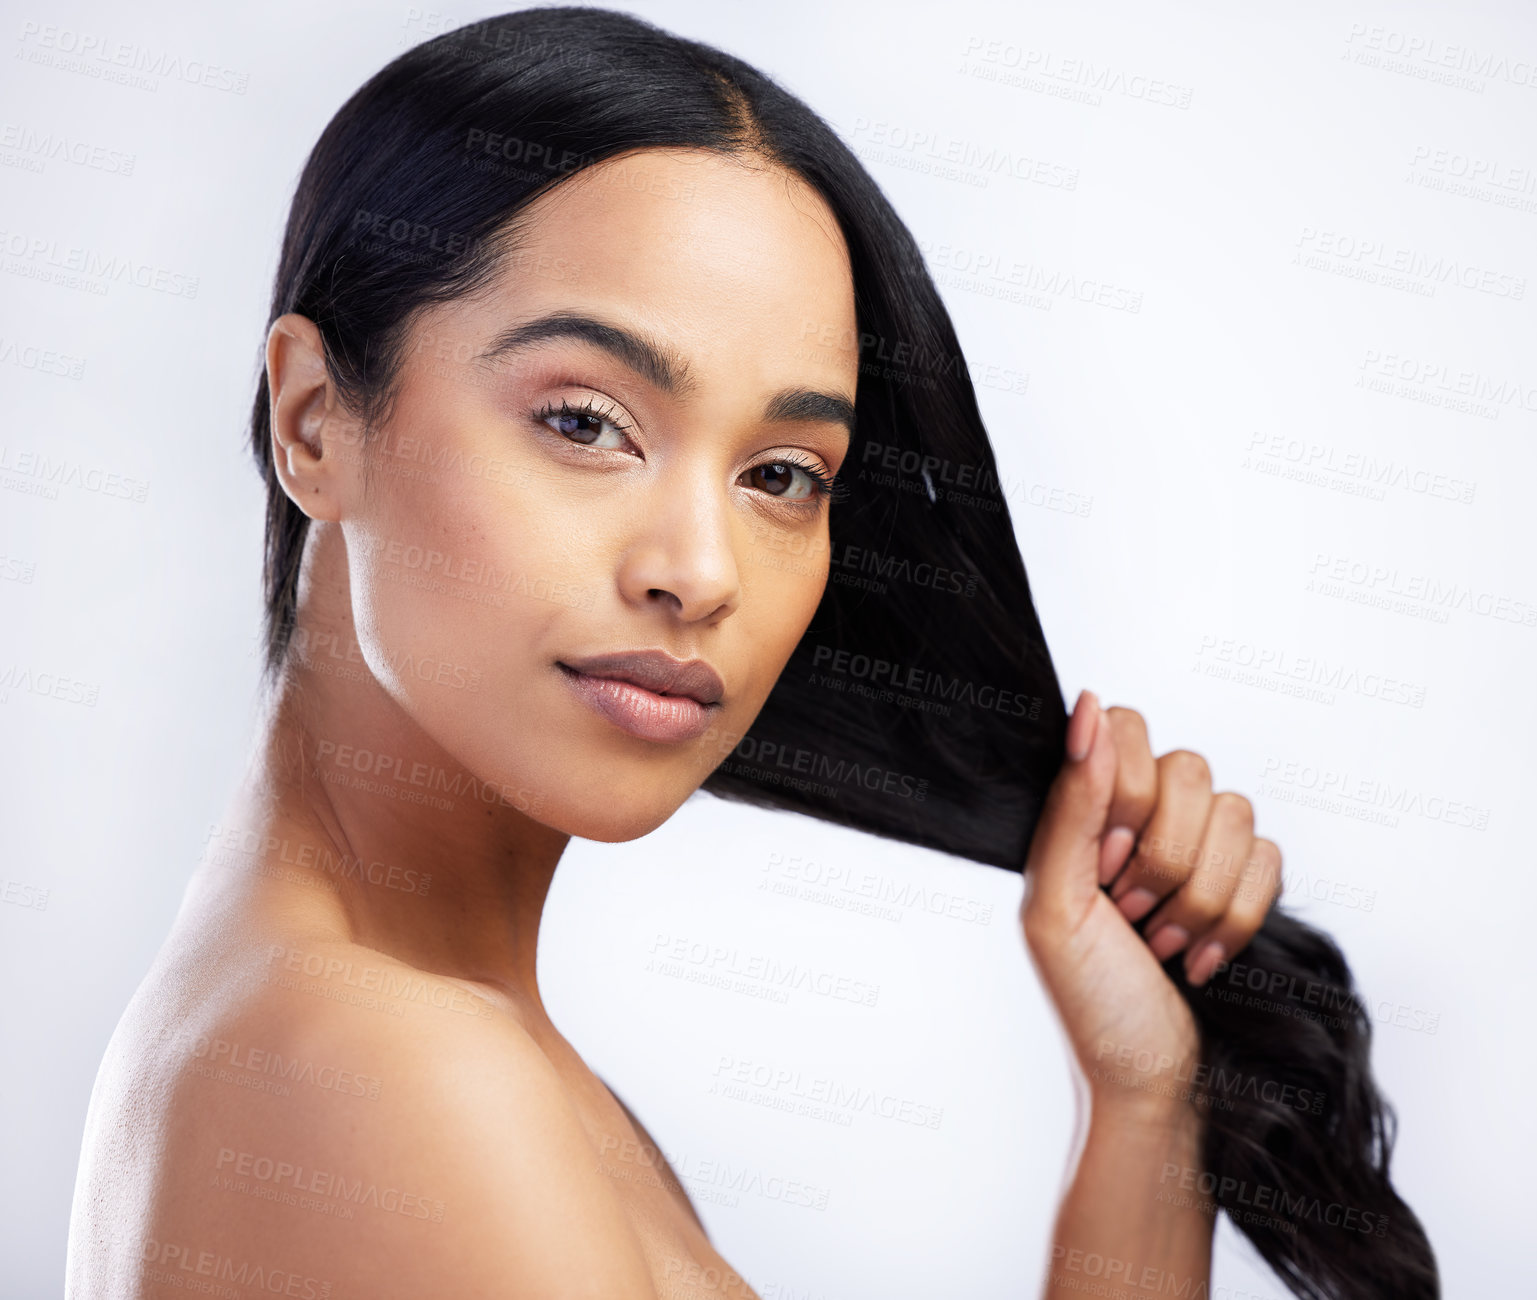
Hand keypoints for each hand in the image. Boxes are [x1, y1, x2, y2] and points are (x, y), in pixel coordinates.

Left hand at [1019, 691, 1282, 1112]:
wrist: (1151, 1079)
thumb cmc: (1090, 1001)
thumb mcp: (1055, 904)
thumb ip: (1070, 804)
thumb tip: (1085, 709)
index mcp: (1082, 811)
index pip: (1124, 727)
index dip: (1127, 798)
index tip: (1104, 864)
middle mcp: (1142, 815)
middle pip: (1189, 770)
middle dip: (1164, 862)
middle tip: (1129, 915)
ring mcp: (1198, 844)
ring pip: (1238, 812)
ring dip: (1199, 898)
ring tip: (1161, 943)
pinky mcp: (1244, 879)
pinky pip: (1271, 857)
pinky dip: (1236, 918)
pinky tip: (1200, 959)